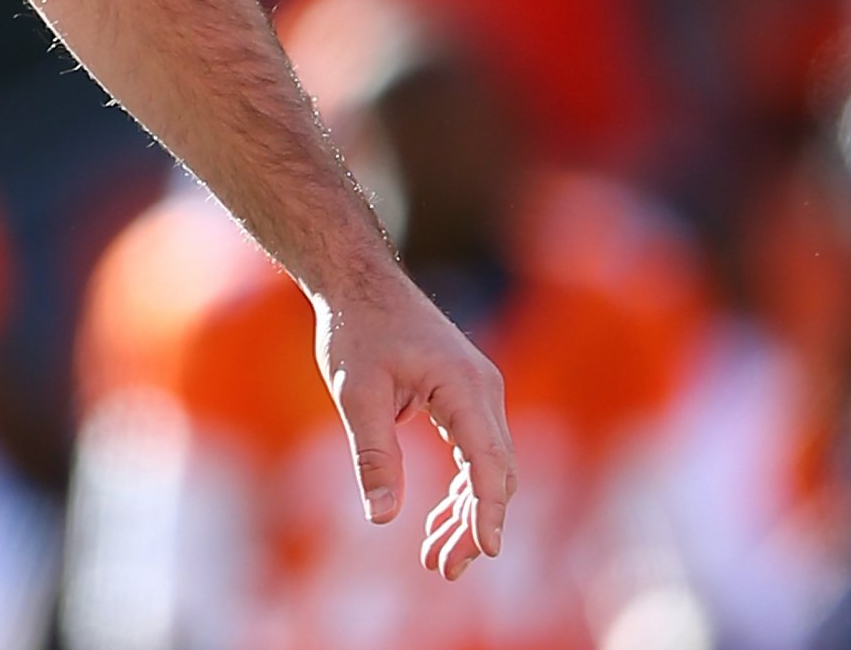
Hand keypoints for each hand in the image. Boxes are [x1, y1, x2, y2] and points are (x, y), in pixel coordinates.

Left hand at [313, 270, 515, 578]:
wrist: (358, 282)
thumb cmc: (355, 330)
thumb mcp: (356, 393)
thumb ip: (373, 455)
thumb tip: (382, 517)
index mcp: (465, 387)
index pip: (489, 463)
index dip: (489, 511)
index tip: (487, 551)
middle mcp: (484, 391)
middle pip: (495, 473)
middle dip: (473, 524)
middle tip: (444, 568)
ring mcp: (479, 394)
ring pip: (487, 468)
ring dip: (467, 512)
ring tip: (440, 558)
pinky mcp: (465, 397)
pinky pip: (474, 453)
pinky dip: (462, 488)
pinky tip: (441, 522)